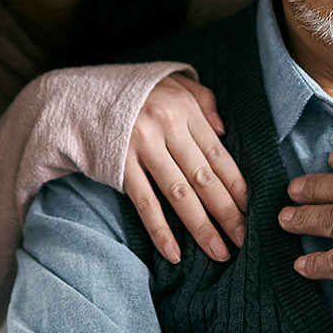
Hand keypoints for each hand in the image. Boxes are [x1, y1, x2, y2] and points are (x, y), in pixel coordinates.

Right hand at [124, 74, 247, 263]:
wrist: (81, 94)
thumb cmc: (135, 91)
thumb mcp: (173, 80)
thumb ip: (203, 100)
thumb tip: (223, 131)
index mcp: (184, 108)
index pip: (218, 154)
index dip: (236, 186)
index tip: (252, 211)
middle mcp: (166, 126)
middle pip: (203, 177)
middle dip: (227, 212)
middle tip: (244, 240)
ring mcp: (142, 146)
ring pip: (179, 194)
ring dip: (201, 226)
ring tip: (219, 252)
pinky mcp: (120, 164)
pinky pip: (144, 202)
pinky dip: (159, 229)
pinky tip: (173, 252)